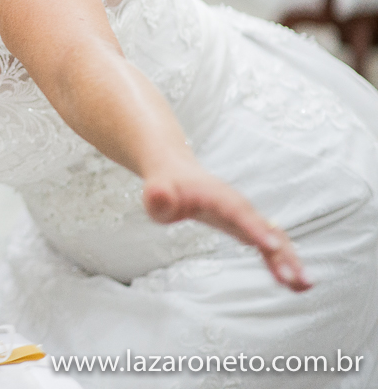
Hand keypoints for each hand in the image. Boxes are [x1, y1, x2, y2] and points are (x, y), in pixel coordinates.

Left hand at [143, 164, 311, 291]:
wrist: (176, 175)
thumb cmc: (165, 187)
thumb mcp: (156, 191)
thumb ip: (157, 196)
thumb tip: (157, 196)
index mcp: (217, 196)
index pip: (237, 211)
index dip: (253, 227)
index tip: (270, 245)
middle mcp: (238, 206)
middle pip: (263, 227)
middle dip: (281, 252)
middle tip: (296, 278)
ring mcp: (246, 217)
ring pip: (273, 238)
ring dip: (289, 260)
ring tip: (305, 285)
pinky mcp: (248, 228)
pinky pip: (269, 246)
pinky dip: (281, 263)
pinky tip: (294, 284)